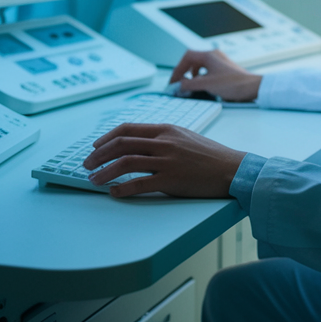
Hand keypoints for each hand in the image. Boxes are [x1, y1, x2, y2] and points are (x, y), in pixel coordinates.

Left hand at [84, 123, 246, 198]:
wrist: (233, 169)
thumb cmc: (210, 155)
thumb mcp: (185, 137)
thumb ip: (163, 138)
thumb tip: (139, 145)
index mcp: (166, 129)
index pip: (128, 129)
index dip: (106, 138)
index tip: (95, 147)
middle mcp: (164, 142)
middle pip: (121, 144)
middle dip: (99, 154)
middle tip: (87, 165)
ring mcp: (167, 160)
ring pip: (126, 162)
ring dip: (105, 171)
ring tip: (94, 180)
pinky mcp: (172, 180)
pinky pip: (140, 183)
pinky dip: (122, 188)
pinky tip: (114, 192)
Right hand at [169, 49, 261, 102]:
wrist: (252, 88)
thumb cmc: (234, 84)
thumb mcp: (207, 84)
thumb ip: (189, 84)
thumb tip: (178, 86)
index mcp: (209, 56)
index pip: (187, 57)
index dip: (178, 69)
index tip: (174, 81)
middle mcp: (214, 56)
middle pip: (192, 60)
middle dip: (184, 72)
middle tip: (178, 83)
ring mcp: (220, 62)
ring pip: (200, 66)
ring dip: (192, 75)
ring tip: (189, 85)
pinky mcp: (224, 70)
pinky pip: (207, 71)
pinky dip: (200, 77)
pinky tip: (201, 86)